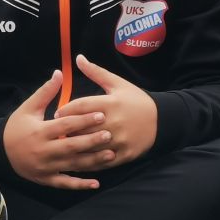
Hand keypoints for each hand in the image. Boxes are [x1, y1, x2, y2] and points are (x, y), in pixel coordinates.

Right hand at [4, 71, 113, 189]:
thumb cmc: (17, 127)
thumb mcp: (28, 108)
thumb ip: (45, 92)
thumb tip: (59, 72)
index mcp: (40, 132)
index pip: (65, 125)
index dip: (84, 120)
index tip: (101, 114)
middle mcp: (43, 151)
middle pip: (71, 146)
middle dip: (91, 141)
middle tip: (110, 134)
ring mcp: (45, 167)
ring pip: (72, 165)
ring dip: (92, 162)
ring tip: (110, 155)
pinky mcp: (46, 179)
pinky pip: (65, 183)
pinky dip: (80, 184)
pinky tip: (97, 183)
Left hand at [54, 54, 157, 168]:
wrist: (162, 120)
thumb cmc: (136, 100)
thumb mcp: (118, 84)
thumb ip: (96, 72)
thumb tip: (78, 58)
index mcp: (111, 103)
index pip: (79, 107)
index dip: (65, 110)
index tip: (57, 114)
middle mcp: (114, 121)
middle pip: (81, 128)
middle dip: (67, 130)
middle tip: (57, 131)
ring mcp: (119, 139)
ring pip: (89, 146)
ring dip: (75, 147)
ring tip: (66, 145)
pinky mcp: (123, 154)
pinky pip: (100, 161)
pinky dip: (88, 161)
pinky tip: (79, 158)